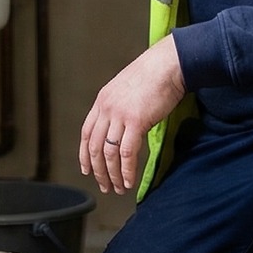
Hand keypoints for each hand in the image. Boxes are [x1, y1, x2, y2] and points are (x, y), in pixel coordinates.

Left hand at [79, 36, 185, 193]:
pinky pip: (126, 152)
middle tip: (104, 186)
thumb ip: (119, 108)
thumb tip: (121, 127)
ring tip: (119, 188)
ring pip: (109, 153)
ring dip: (113, 175)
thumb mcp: (126, 89)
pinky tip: (130, 181)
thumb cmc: (153, 75)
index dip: (85, 155)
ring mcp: (120, 115)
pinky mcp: (136, 121)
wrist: (167, 65)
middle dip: (98, 171)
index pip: (86, 133)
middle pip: (95, 147)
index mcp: (102, 101)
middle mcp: (106, 109)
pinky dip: (127, 170)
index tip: (87, 170)